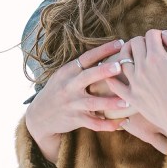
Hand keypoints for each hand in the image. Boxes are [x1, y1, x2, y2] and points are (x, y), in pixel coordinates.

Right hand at [25, 40, 131, 162]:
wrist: (40, 115)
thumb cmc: (58, 91)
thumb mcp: (64, 75)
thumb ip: (81, 67)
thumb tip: (106, 53)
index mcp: (68, 71)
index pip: (86, 57)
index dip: (103, 49)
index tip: (120, 43)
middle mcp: (69, 86)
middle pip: (87, 77)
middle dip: (103, 71)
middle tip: (120, 66)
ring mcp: (72, 104)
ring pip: (92, 103)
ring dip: (110, 103)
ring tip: (126, 102)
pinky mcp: (75, 120)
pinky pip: (94, 123)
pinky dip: (108, 125)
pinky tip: (123, 122)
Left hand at [106, 30, 166, 161]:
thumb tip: (164, 34)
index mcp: (157, 57)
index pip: (151, 34)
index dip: (158, 35)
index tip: (163, 41)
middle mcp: (142, 68)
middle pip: (135, 43)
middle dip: (143, 41)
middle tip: (150, 47)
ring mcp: (134, 83)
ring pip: (122, 59)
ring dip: (127, 53)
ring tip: (134, 55)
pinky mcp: (131, 97)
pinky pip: (115, 84)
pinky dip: (112, 76)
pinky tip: (115, 72)